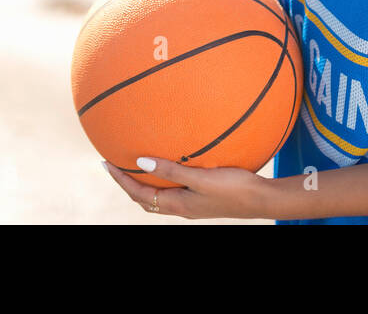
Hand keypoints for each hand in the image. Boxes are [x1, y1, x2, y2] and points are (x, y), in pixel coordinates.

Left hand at [101, 156, 269, 219]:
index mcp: (177, 204)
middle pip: (144, 198)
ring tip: (135, 163)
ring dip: (144, 181)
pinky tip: (170, 161)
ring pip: (158, 194)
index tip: (105, 163)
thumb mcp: (201, 177)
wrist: (261, 200)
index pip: (138, 194)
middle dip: (127, 182)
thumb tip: (139, 161)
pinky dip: (163, 176)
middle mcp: (180, 207)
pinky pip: (173, 188)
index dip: (120, 180)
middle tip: (114, 163)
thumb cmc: (233, 188)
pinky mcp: (201, 198)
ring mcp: (191, 204)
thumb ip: (171, 169)